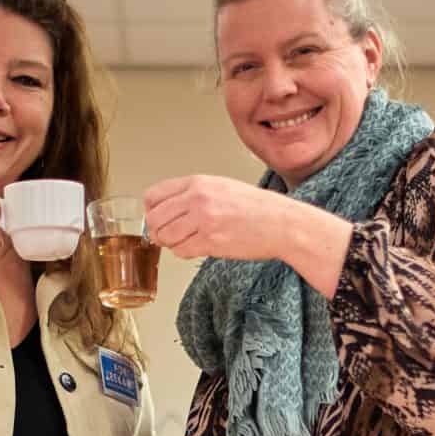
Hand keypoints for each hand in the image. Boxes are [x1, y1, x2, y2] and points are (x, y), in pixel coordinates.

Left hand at [143, 175, 351, 293]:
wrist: (282, 223)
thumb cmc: (256, 207)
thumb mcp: (221, 187)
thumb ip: (192, 194)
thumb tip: (165, 210)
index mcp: (198, 182)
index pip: (153, 196)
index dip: (152, 211)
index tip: (159, 219)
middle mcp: (198, 198)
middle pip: (154, 219)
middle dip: (159, 231)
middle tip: (170, 235)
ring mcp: (204, 220)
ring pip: (165, 237)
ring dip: (172, 243)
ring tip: (188, 241)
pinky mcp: (211, 241)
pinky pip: (181, 251)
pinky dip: (186, 252)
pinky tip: (199, 247)